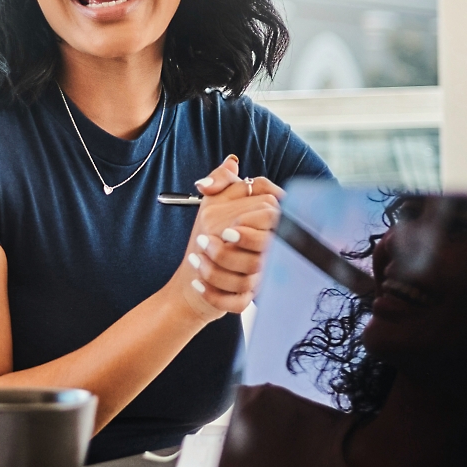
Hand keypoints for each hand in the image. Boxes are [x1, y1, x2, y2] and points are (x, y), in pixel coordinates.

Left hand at [171, 156, 282, 318]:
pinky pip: (236, 302)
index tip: (225, 230)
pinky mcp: (247, 299)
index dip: (249, 228)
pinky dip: (214, 295)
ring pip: (247, 279)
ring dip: (216, 271)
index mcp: (267, 227)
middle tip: (203, 242)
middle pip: (260, 255)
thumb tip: (231, 163)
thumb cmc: (213, 230)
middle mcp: (268, 253)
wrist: (196, 273)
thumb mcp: (217, 200)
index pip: (270, 224)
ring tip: (196, 260)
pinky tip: (198, 284)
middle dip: (228, 251)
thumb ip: (224, 179)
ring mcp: (260, 278)